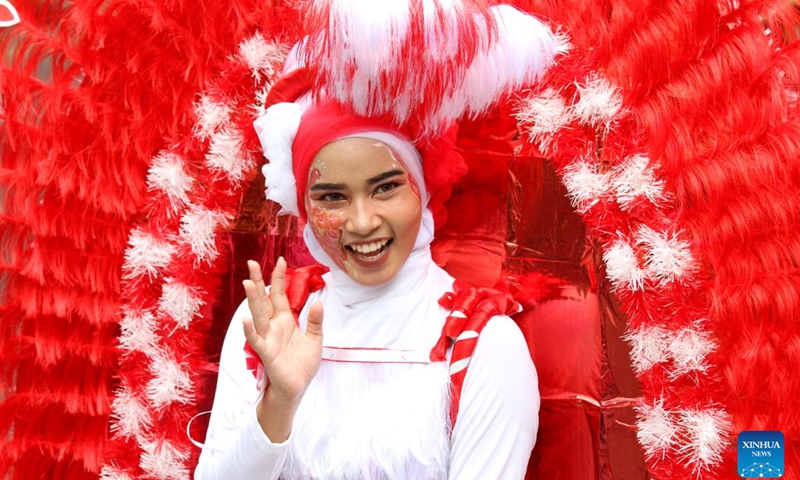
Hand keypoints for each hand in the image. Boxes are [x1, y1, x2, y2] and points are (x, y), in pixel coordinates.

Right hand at [242, 257, 323, 405]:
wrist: (297, 388)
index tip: (281, 260)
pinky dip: (250, 329)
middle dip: (258, 281)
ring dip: (252, 299)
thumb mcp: (314, 339)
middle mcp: (273, 326)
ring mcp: (268, 338)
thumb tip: (318, 302)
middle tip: (251, 262)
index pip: (279, 295)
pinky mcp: (266, 352)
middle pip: (263, 300)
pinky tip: (245, 318)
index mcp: (285, 321)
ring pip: (258, 315)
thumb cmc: (302, 365)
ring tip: (248, 283)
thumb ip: (315, 321)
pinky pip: (256, 339)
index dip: (279, 278)